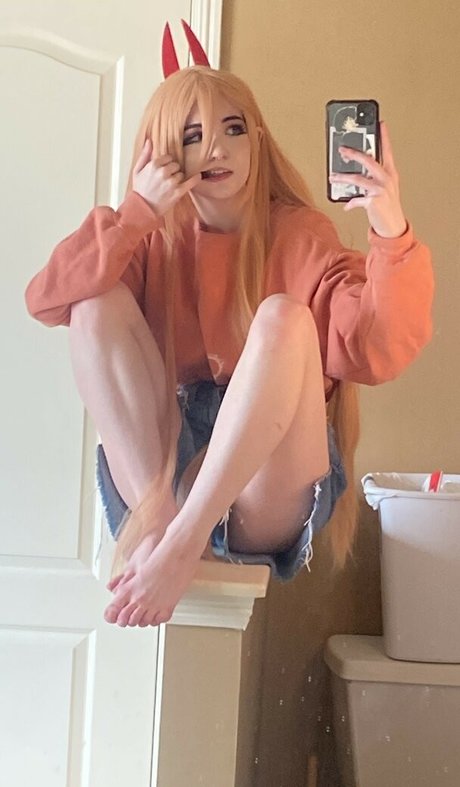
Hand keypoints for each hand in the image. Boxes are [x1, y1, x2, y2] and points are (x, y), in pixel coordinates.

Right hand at [132, 139, 200, 215]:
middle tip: (167, 179)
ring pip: (181, 174)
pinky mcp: (178, 192)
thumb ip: (144, 154)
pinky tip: (198, 176)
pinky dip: (195, 179)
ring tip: (170, 186)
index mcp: (154, 165)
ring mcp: (171, 182)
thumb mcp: (137, 170)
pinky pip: (191, 182)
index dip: (166, 163)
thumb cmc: (139, 189)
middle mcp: (163, 172)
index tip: (164, 169)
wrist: (143, 209)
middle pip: (176, 165)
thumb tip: (149, 141)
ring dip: (178, 178)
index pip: (168, 157)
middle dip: (173, 171)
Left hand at [328, 121, 406, 238]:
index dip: (384, 136)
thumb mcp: (384, 189)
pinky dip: (350, 203)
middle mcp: (386, 179)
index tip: (380, 123)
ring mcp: (380, 190)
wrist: (393, 226)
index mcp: (390, 173)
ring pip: (357, 179)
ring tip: (333, 177)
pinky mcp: (374, 201)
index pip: (387, 150)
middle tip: (342, 150)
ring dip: (342, 178)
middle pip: (368, 160)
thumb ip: (372, 179)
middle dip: (353, 154)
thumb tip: (354, 175)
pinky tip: (346, 205)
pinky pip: (357, 199)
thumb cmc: (387, 207)